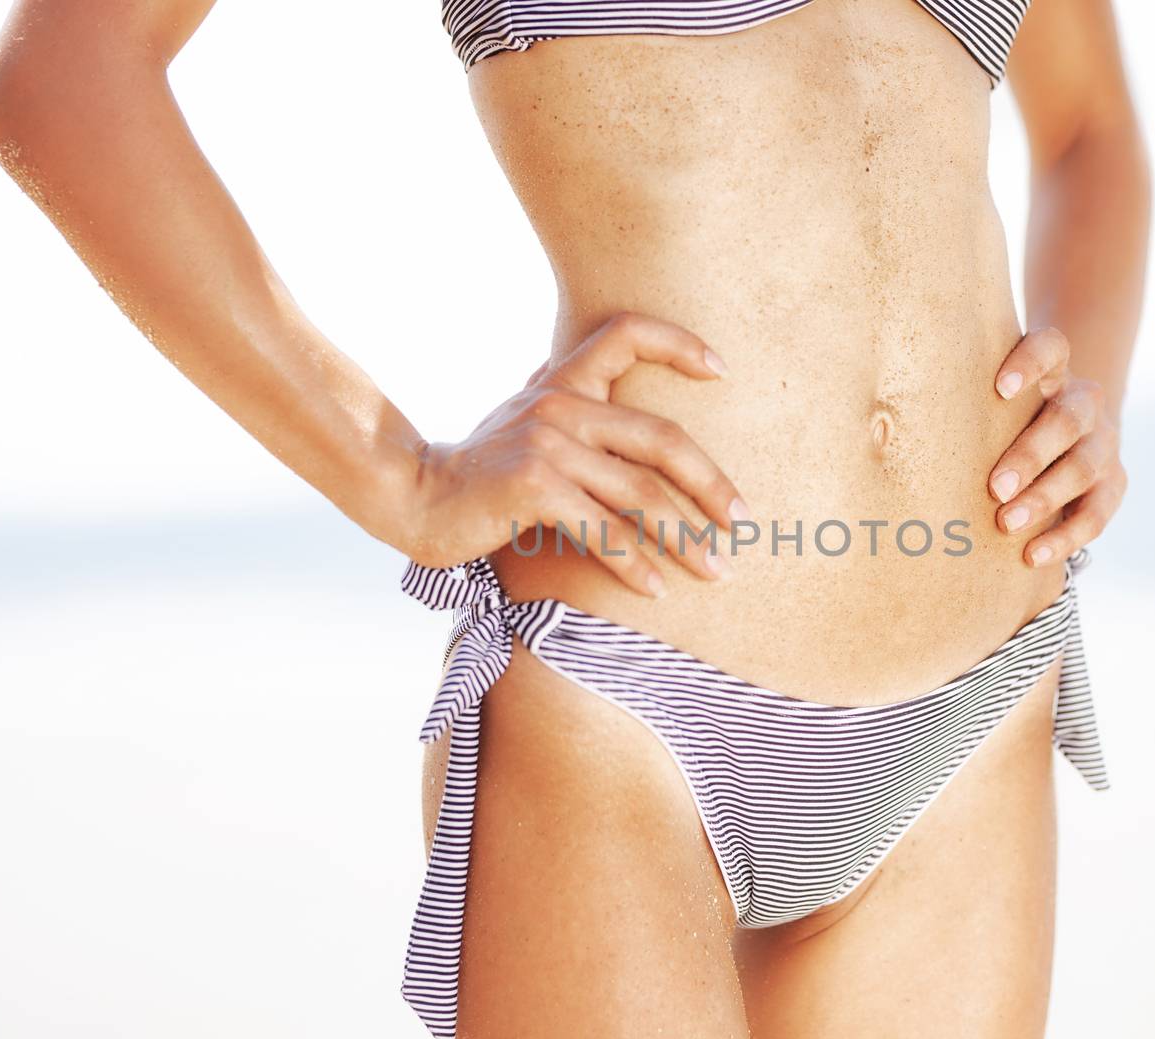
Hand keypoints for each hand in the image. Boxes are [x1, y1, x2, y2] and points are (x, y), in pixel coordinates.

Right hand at [404, 312, 748, 596]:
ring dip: (685, 538)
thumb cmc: (477, 472)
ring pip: (641, 492)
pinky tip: (656, 589)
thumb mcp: (525, 423)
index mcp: (562, 382)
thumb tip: (615, 395)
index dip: (678, 343)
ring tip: (714, 570)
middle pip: (662, 436)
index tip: (723, 371)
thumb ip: (568, 406)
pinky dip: (636, 564)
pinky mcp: (534, 486)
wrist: (411, 498)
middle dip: (711, 484)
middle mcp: (560, 404)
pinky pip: (604, 530)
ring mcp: (548, 444)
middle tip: (744, 522)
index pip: (625, 333)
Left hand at [986, 327, 1126, 567]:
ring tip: (1006, 524)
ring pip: (1084, 467)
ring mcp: (1104, 443)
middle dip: (1030, 455)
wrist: (1068, 439)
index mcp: (1053, 373)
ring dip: (1044, 498)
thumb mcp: (991, 404)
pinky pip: (1097, 514)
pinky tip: (1033, 554)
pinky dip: (1066, 537)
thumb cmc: (1005, 422)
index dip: (1030, 364)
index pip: (1051, 348)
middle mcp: (1084, 403)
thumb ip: (962, 405)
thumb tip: (883, 426)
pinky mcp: (1114, 483)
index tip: (999, 388)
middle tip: (995, 487)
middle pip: (1067, 420)